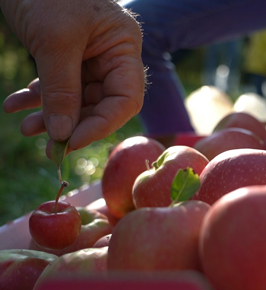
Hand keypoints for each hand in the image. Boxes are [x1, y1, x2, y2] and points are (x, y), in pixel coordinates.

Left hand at [1, 0, 145, 153]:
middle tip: (48, 146)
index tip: (71, 142)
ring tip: (25, 128)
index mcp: (123, 47)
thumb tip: (63, 134)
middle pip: (100, 103)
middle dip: (71, 124)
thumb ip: (61, 89)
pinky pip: (57, 85)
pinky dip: (37, 97)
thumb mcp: (55, 41)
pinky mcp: (66, 57)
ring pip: (76, 99)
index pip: (125, 98)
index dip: (102, 124)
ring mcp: (89, 57)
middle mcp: (111, 56)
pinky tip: (15, 104)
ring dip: (50, 115)